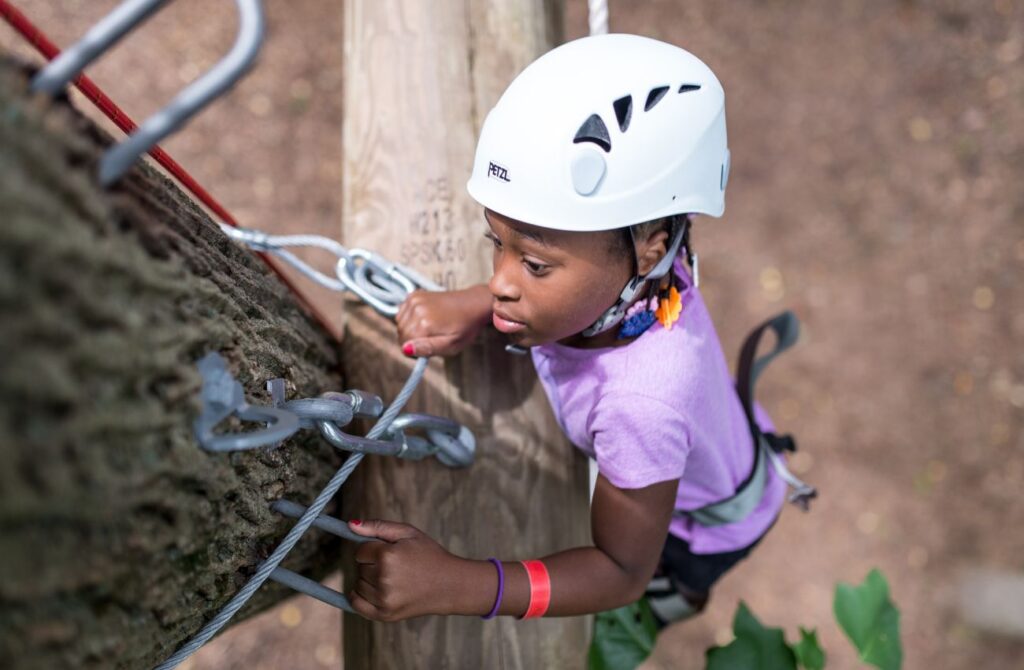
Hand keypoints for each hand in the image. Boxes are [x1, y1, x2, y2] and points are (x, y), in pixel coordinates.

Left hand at [347, 519, 474, 620]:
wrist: (451, 585)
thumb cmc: (430, 555)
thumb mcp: (408, 533)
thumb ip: (378, 526)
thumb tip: (350, 524)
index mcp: (387, 556)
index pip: (360, 551)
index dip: (373, 549)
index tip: (388, 551)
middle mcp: (383, 578)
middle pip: (359, 568)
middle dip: (372, 564)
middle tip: (394, 565)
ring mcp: (383, 599)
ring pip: (358, 585)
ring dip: (368, 580)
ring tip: (392, 578)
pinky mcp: (384, 614)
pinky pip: (357, 604)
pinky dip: (359, 596)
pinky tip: (373, 590)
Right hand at [395, 285, 490, 356]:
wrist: (473, 304)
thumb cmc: (465, 327)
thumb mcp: (451, 345)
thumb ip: (428, 348)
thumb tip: (406, 349)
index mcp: (424, 323)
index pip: (405, 345)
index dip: (415, 352)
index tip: (427, 350)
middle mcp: (416, 309)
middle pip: (401, 333)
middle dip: (411, 340)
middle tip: (430, 340)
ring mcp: (414, 299)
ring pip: (399, 323)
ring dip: (410, 329)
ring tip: (428, 329)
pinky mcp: (414, 294)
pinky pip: (401, 312)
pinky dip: (409, 318)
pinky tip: (423, 319)